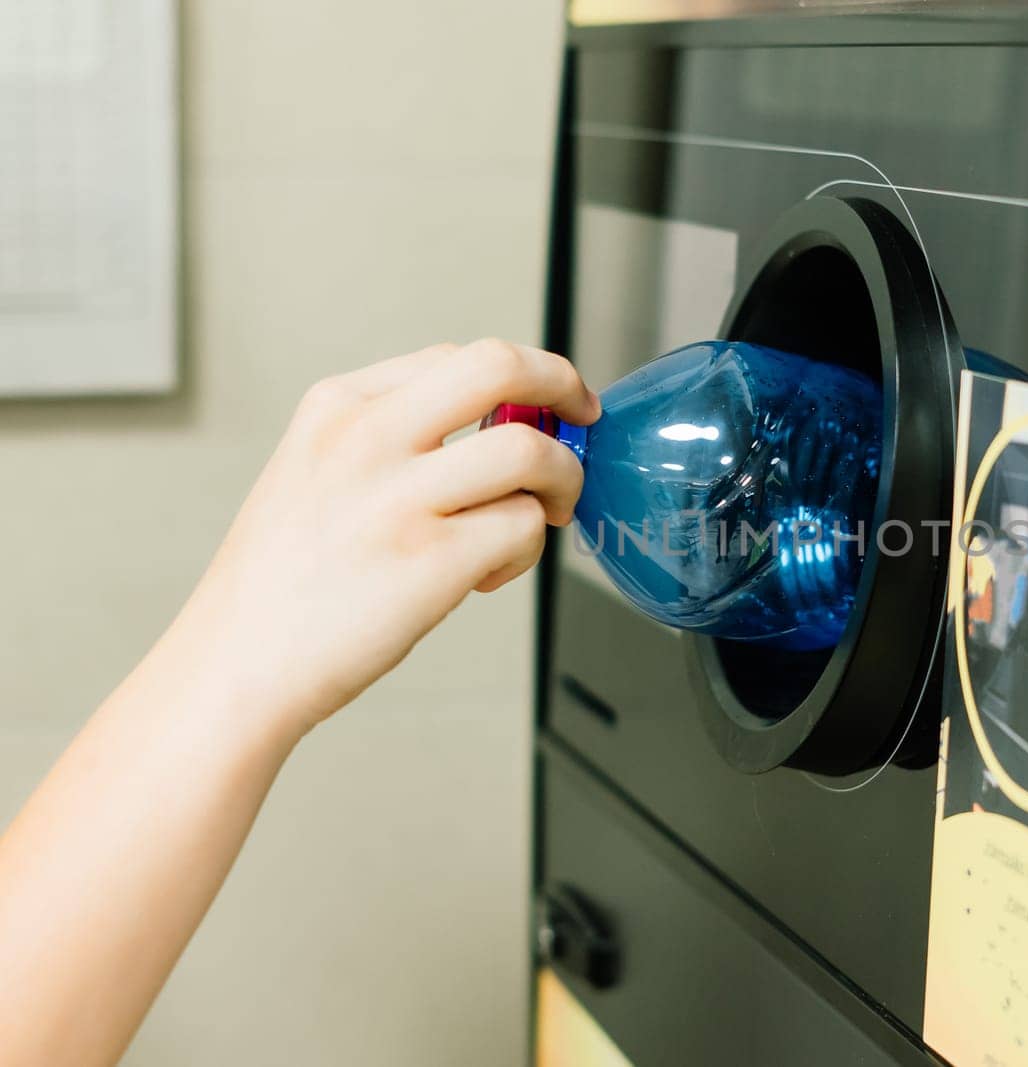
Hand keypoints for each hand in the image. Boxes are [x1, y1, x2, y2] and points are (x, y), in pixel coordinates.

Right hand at [170, 338, 599, 738]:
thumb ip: (394, 439)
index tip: (541, 408)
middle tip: (582, 418)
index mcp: (337, 407)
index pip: (457, 358)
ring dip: (562, 482)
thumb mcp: (315, 472)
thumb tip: (502, 427)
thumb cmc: (284, 582)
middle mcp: (367, 438)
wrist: (235, 665)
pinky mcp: (432, 560)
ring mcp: (399, 498)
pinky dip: (527, 550)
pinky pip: (524, 527)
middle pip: (500, 365)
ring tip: (545, 515)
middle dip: (563, 385)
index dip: (518, 380)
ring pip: (531, 452)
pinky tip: (488, 575)